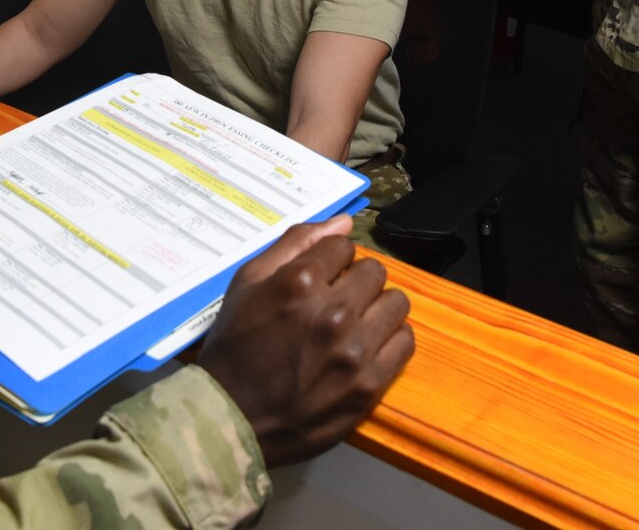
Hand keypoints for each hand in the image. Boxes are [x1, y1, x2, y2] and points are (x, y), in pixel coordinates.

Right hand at [197, 218, 414, 467]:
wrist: (233, 417)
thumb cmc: (235, 346)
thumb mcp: (248, 282)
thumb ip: (295, 243)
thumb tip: (343, 221)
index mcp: (300, 282)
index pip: (344, 246)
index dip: (332, 260)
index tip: (322, 277)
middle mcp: (333, 312)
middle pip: (375, 271)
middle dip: (356, 280)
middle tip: (337, 301)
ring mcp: (355, 351)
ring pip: (396, 303)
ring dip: (377, 307)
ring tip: (355, 323)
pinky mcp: (370, 385)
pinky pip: (405, 342)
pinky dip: (389, 338)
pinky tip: (366, 345)